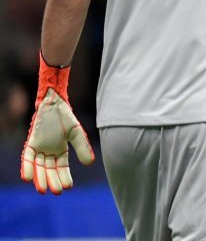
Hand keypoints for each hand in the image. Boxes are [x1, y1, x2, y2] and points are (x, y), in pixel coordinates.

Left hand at [21, 54, 94, 193]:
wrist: (54, 103)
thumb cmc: (66, 117)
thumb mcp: (76, 133)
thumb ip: (82, 147)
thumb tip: (90, 163)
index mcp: (61, 150)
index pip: (62, 167)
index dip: (64, 177)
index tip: (68, 187)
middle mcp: (49, 151)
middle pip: (50, 170)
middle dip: (52, 181)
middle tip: (56, 192)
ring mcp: (39, 147)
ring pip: (39, 166)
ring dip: (40, 178)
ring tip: (42, 190)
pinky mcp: (31, 142)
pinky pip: (27, 157)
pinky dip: (26, 167)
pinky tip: (27, 178)